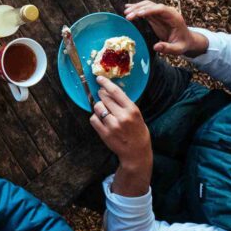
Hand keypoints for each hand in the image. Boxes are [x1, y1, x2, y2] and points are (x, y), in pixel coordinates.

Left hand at [89, 77, 151, 196]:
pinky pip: (93, 119)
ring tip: (105, 112)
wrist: (136, 152)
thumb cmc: (137, 131)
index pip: (115, 91)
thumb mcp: (136, 115)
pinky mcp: (104, 133)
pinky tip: (102, 121)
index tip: (99, 79)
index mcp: (132, 110)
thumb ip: (124, 104)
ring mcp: (112, 125)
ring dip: (99, 107)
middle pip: (104, 98)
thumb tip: (108, 90)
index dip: (105, 83)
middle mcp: (122, 116)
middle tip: (102, 96)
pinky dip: (95, 118)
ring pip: (97, 107)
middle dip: (101, 95)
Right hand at [124, 0, 207, 56]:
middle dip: (139, 9)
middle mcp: (167, 12)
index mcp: (174, 17)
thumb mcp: (177, 49)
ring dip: (136, 7)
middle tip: (128, 16)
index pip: (161, 9)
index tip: (138, 14)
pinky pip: (145, 9)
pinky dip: (137, 8)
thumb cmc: (182, 44)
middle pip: (152, 5)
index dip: (149, 10)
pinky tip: (128, 7)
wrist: (186, 40)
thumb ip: (168, 48)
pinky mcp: (156, 16)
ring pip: (147, 5)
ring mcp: (161, 13)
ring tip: (126, 13)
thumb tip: (156, 47)